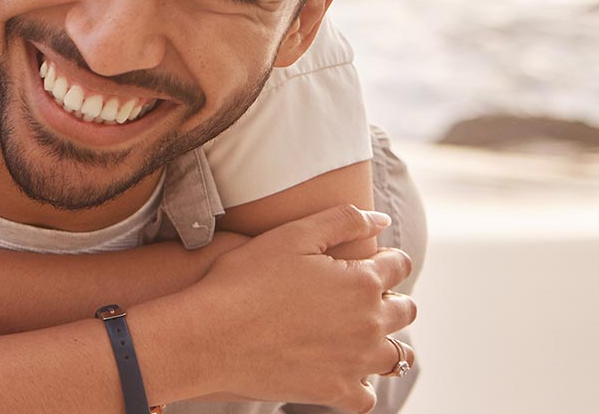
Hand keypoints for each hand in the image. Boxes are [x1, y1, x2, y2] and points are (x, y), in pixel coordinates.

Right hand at [179, 204, 417, 411]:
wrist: (210, 335)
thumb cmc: (244, 280)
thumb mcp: (291, 235)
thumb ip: (342, 221)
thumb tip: (381, 220)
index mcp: (363, 281)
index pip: (398, 265)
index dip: (387, 258)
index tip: (372, 260)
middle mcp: (369, 324)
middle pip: (405, 311)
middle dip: (391, 299)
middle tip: (362, 296)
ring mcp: (356, 362)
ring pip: (396, 357)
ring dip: (386, 343)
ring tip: (361, 336)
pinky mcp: (335, 391)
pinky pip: (367, 397)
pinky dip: (361, 385)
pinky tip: (343, 372)